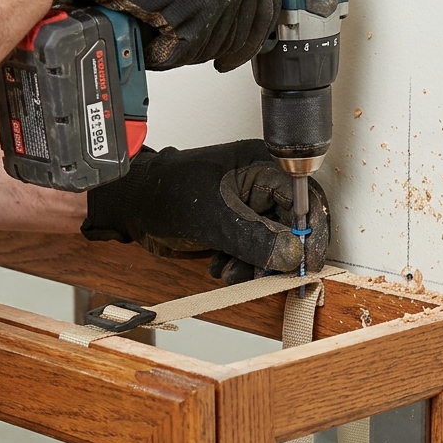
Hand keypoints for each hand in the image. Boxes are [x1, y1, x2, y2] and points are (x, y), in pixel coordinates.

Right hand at [53, 0, 279, 71]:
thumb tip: (227, 4)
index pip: (265, 4)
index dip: (250, 33)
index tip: (241, 49)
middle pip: (238, 32)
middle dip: (211, 46)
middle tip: (191, 49)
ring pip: (211, 46)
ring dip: (184, 50)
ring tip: (160, 37)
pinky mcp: (197, 15)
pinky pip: (184, 52)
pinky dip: (162, 55)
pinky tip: (149, 43)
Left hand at [81, 140, 329, 282]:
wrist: (131, 206)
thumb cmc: (165, 193)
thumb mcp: (215, 219)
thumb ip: (257, 239)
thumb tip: (291, 254)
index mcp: (262, 167)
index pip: (304, 201)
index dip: (310, 235)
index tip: (306, 264)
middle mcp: (260, 184)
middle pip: (292, 225)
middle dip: (278, 255)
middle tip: (267, 275)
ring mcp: (248, 205)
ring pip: (274, 242)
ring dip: (257, 264)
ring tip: (233, 272)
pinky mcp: (237, 224)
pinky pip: (255, 249)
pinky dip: (244, 264)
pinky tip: (223, 266)